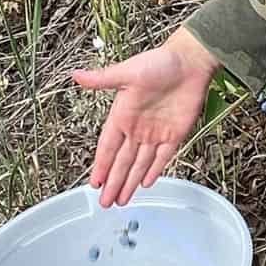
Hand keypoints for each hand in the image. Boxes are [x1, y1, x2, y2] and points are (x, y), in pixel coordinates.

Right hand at [72, 27, 218, 206]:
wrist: (190, 62)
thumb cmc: (159, 62)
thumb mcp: (128, 72)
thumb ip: (103, 79)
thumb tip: (76, 75)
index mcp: (122, 115)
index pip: (108, 147)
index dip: (101, 166)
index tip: (93, 183)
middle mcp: (137, 128)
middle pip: (122, 162)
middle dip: (113, 182)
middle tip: (105, 203)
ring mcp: (156, 133)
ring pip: (140, 164)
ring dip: (130, 182)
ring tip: (121, 200)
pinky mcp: (175, 134)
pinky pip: (162, 158)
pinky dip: (154, 171)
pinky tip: (146, 183)